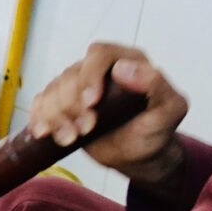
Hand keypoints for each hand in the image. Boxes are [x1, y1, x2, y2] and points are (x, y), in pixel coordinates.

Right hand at [28, 43, 188, 195]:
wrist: (138, 156)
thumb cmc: (156, 131)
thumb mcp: (171, 110)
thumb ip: (157, 85)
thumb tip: (124, 68)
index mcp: (128, 60)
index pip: (99, 54)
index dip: (90, 75)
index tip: (91, 103)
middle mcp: (100, 69)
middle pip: (71, 75)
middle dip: (72, 105)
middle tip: (86, 130)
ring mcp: (78, 85)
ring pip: (53, 90)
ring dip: (56, 117)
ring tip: (70, 139)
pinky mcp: (62, 103)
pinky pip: (41, 103)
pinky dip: (40, 118)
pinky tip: (45, 133)